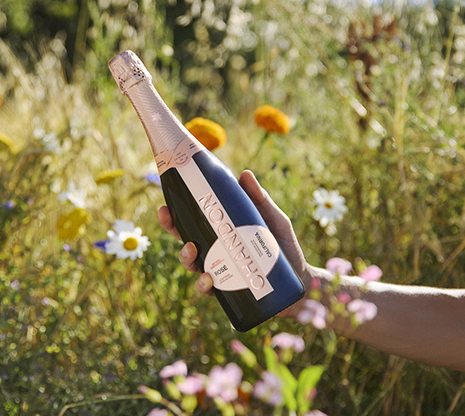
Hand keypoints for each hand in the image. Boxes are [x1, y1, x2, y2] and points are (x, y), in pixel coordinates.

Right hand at [157, 170, 311, 314]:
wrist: (299, 280)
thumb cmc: (282, 246)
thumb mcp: (273, 219)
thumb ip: (260, 199)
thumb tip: (244, 174)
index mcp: (221, 232)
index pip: (193, 221)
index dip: (175, 214)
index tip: (165, 204)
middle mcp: (216, 251)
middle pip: (185, 240)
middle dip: (172, 230)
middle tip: (169, 219)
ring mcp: (220, 271)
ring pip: (193, 265)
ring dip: (186, 257)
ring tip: (191, 250)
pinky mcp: (228, 290)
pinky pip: (210, 289)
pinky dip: (205, 285)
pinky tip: (207, 280)